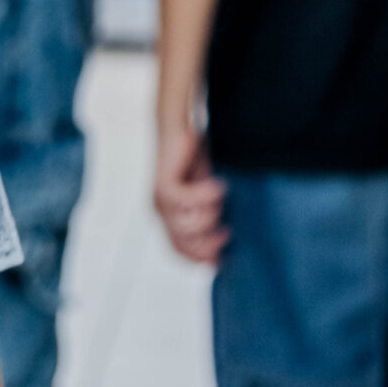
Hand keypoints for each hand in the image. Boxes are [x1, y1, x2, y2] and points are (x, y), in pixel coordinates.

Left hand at [153, 120, 227, 264]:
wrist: (179, 128)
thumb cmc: (195, 159)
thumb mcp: (207, 194)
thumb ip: (211, 217)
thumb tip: (222, 249)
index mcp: (168, 217)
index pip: (179, 251)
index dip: (201, 258)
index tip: (223, 258)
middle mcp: (161, 212)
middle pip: (184, 244)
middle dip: (209, 243)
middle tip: (227, 231)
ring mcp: (160, 200)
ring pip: (188, 225)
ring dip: (210, 215)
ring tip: (219, 197)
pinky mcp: (163, 185)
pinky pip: (187, 201)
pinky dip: (206, 195)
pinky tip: (218, 184)